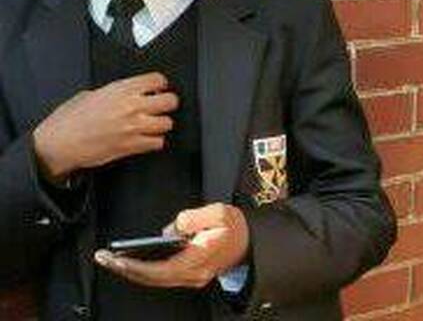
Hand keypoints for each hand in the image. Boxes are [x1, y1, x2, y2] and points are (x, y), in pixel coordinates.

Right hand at [33, 72, 177, 182]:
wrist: (58, 144)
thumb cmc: (69, 120)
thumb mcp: (91, 94)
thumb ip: (114, 92)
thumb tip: (126, 92)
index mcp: (121, 90)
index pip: (158, 80)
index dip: (160, 84)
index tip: (158, 88)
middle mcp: (131, 106)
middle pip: (170, 101)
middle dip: (168, 103)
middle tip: (162, 106)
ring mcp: (133, 127)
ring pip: (167, 123)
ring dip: (161, 124)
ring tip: (153, 124)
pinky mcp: (131, 146)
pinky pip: (157, 143)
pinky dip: (155, 141)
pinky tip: (147, 139)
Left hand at [94, 203, 249, 289]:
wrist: (250, 242)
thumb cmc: (234, 227)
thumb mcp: (218, 212)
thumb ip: (191, 218)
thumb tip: (170, 229)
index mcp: (195, 261)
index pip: (156, 270)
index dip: (132, 266)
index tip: (114, 258)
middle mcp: (190, 275)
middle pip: (150, 278)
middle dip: (125, 269)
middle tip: (103, 258)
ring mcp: (190, 277)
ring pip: (154, 278)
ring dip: (133, 269)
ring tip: (114, 258)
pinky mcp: (190, 274)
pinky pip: (162, 274)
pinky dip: (145, 268)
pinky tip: (134, 259)